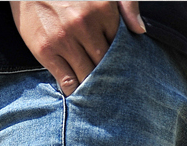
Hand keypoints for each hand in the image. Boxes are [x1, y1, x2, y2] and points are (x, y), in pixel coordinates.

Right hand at [9, 1, 145, 95]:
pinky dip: (74, 91)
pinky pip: (66, 81)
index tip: (120, 68)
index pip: (120, 45)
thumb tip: (140, 31)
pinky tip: (78, 93)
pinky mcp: (46, 51)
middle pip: (105, 63)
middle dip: (109, 76)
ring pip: (88, 75)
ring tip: (97, 95)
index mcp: (102, 8)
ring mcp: (64, 39)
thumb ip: (126, 5)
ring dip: (93, 87)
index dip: (121, 58)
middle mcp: (84, 24)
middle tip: (112, 89)